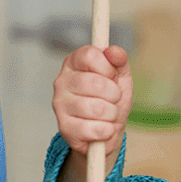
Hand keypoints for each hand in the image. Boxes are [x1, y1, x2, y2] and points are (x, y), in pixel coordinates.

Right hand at [52, 44, 131, 181]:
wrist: (107, 130)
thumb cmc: (111, 99)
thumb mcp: (120, 76)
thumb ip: (119, 60)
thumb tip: (114, 51)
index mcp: (73, 63)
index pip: (89, 55)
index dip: (108, 67)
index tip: (112, 76)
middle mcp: (61, 82)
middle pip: (96, 83)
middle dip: (114, 94)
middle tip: (113, 99)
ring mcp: (60, 105)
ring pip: (97, 108)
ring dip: (112, 114)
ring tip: (108, 114)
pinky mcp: (64, 128)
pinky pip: (95, 129)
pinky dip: (107, 130)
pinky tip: (102, 128)